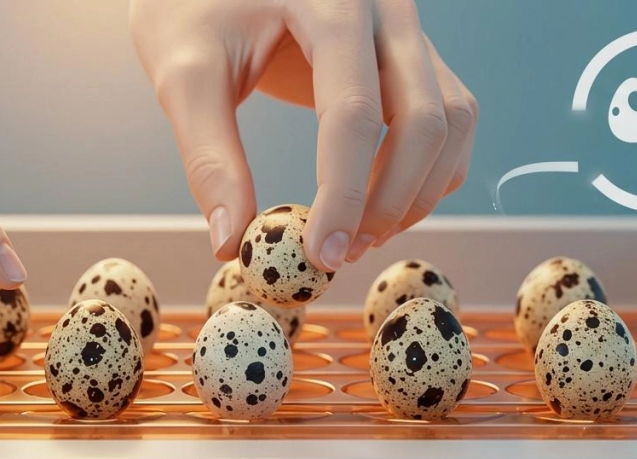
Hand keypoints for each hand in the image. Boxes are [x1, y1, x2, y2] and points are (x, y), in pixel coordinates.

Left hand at [130, 0, 476, 270]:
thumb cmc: (193, 7)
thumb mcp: (185, 74)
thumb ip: (209, 157)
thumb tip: (232, 243)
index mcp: (329, 1)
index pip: (353, 109)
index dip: (344, 192)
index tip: (319, 254)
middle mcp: (384, 8)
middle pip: (425, 118)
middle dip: (390, 201)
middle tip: (339, 255)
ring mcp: (406, 28)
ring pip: (451, 120)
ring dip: (417, 192)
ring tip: (358, 237)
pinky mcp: (410, 52)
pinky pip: (448, 116)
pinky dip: (427, 171)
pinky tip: (377, 204)